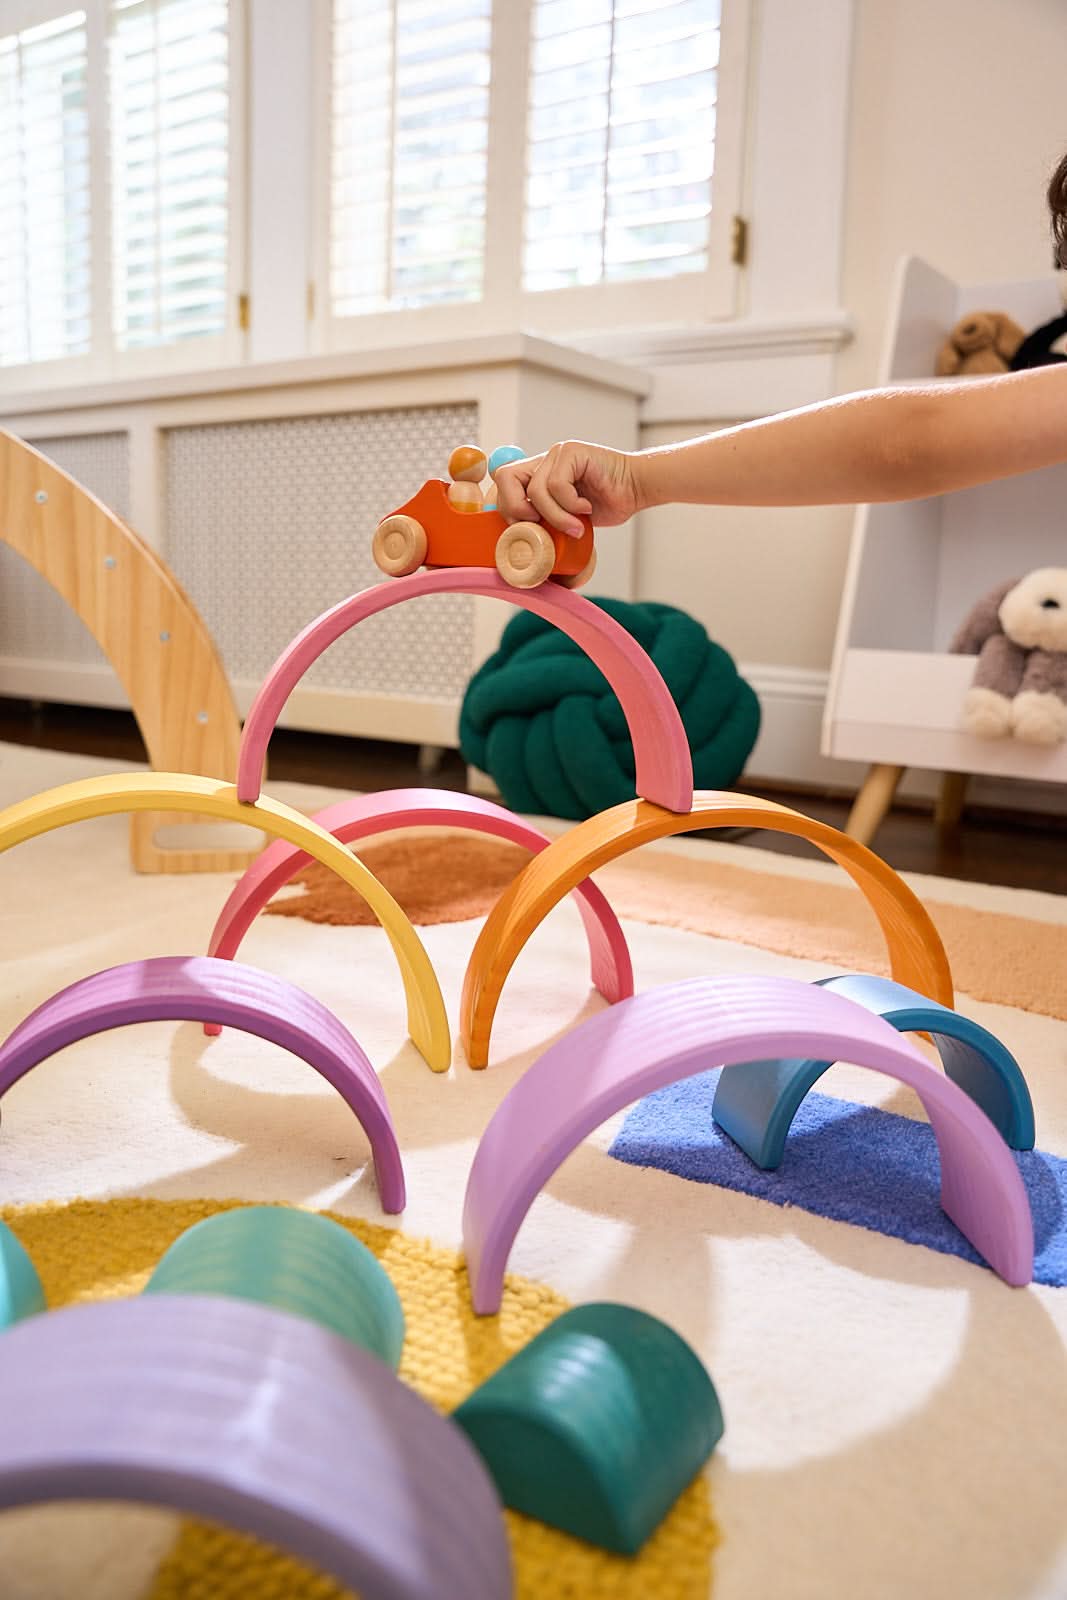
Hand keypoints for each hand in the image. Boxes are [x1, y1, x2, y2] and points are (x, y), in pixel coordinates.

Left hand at [493, 440, 639, 535]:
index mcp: (536, 476)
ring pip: (535, 490)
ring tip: (575, 526)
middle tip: (540, 529)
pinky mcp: (571, 452)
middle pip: (505, 479)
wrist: (636, 489)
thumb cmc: (606, 504)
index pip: (502, 486)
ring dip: (555, 517)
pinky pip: (557, 484)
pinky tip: (587, 508)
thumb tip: (526, 552)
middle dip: (518, 512)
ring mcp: (555, 455)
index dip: (506, 510)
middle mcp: (542, 462)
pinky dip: (570, 505)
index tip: (526, 532)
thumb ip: (546, 523)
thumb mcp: (567, 520)